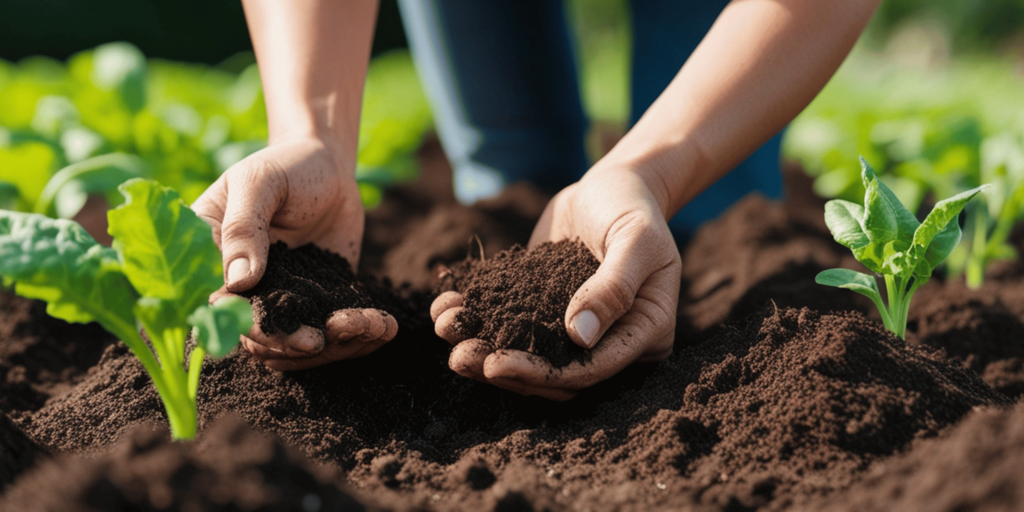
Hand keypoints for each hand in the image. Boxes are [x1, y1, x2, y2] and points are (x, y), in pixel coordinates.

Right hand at [193, 135, 396, 369]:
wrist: (327, 165)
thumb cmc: (286, 165)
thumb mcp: (261, 183)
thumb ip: (245, 228)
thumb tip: (238, 283)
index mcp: (211, 261)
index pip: (224, 311)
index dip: (259, 332)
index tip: (303, 336)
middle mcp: (240, 289)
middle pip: (260, 341)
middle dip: (302, 346)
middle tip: (344, 332)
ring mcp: (279, 298)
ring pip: (295, 347)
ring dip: (335, 346)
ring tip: (372, 327)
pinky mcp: (314, 300)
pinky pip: (327, 331)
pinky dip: (355, 335)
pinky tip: (382, 326)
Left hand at [432, 168, 679, 399]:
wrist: (616, 186)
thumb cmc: (635, 210)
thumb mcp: (635, 241)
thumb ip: (613, 286)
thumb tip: (579, 335)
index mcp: (643, 336)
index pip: (590, 370)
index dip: (542, 374)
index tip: (496, 364)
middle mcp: (608, 342)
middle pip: (553, 375)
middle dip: (503, 369)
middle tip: (459, 357)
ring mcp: (573, 329)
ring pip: (526, 354)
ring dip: (481, 348)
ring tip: (445, 329)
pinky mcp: (543, 309)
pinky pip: (511, 323)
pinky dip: (477, 318)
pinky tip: (445, 307)